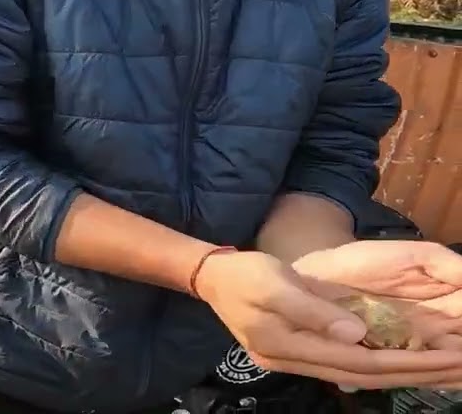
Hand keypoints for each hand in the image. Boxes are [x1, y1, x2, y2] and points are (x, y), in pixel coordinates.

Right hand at [195, 249, 461, 389]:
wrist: (211, 278)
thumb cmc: (243, 274)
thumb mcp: (274, 282)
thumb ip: (314, 310)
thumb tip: (357, 333)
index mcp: (288, 346)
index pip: (358, 361)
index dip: (403, 362)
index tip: (445, 357)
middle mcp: (294, 362)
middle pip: (363, 375)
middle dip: (411, 374)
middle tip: (455, 368)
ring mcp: (295, 362)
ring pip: (357, 375)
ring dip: (400, 374)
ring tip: (439, 370)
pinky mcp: (298, 354)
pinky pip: (347, 366)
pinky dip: (379, 366)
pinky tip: (401, 363)